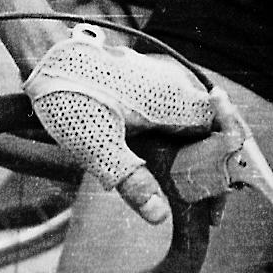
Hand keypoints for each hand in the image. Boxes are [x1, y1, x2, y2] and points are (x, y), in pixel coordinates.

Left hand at [25, 25, 213, 222]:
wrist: (47, 57)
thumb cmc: (72, 98)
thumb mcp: (98, 146)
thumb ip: (132, 180)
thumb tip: (159, 215)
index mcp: (175, 100)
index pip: (224, 134)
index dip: (226, 173)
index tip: (215, 210)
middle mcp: (177, 87)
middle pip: (213, 132)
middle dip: (214, 172)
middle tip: (208, 212)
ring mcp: (163, 83)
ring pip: (195, 124)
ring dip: (199, 158)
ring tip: (190, 196)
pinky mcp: (149, 84)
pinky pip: (177, 114)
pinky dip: (181, 143)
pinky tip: (167, 166)